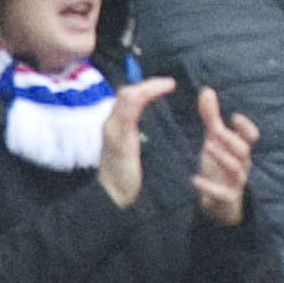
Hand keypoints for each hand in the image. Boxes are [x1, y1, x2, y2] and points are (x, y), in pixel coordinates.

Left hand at [93, 72, 180, 207]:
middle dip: (148, 85)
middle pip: (128, 95)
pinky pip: (130, 112)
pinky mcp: (120, 138)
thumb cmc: (120, 177)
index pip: (132, 95)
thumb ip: (129, 120)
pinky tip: (153, 109)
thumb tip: (139, 94)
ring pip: (128, 102)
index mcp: (116, 124)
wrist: (111, 198)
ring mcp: (115, 131)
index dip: (151, 86)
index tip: (172, 84)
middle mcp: (113, 124)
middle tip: (170, 84)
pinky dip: (143, 103)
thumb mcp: (125, 147)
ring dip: (145, 92)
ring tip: (164, 91)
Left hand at [192, 100, 258, 220]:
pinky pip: (222, 193)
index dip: (246, 127)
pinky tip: (194, 180)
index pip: (251, 136)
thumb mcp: (214, 141)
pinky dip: (209, 186)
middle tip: (215, 132)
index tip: (234, 117)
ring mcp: (235, 181)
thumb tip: (207, 90)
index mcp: (240, 149)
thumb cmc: (218, 166)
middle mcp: (241, 164)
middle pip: (242, 150)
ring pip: (236, 169)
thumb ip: (212, 117)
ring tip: (207, 148)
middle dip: (230, 140)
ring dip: (222, 157)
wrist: (220, 203)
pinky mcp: (227, 197)